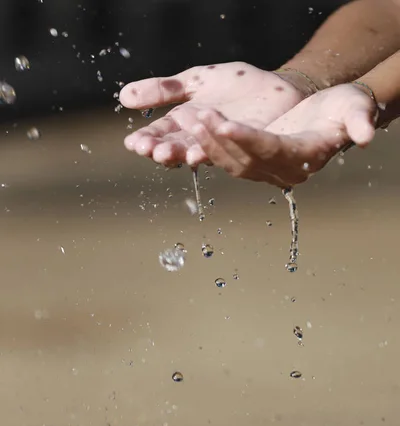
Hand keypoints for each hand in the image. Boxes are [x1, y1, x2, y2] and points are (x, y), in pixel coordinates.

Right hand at [119, 62, 311, 166]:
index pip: (160, 137)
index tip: (134, 143)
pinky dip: (230, 137)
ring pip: (207, 154)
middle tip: (155, 151)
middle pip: (179, 151)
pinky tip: (218, 130)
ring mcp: (228, 146)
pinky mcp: (255, 143)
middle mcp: (203, 141)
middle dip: (165, 152)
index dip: (147, 141)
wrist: (276, 88)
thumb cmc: (236, 87)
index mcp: (186, 126)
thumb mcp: (194, 82)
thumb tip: (123, 97)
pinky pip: (242, 143)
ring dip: (192, 153)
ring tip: (181, 151)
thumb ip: (163, 90)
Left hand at [185, 83, 377, 186]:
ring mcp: (269, 171)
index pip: (273, 151)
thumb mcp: (355, 109)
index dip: (249, 140)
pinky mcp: (256, 165)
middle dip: (219, 140)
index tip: (226, 125)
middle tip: (197, 117)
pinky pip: (228, 160)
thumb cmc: (345, 109)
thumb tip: (366, 137)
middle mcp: (286, 170)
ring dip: (208, 144)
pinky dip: (209, 146)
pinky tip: (194, 128)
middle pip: (247, 160)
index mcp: (306, 156)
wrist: (333, 115)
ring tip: (189, 120)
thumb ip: (358, 121)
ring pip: (232, 163)